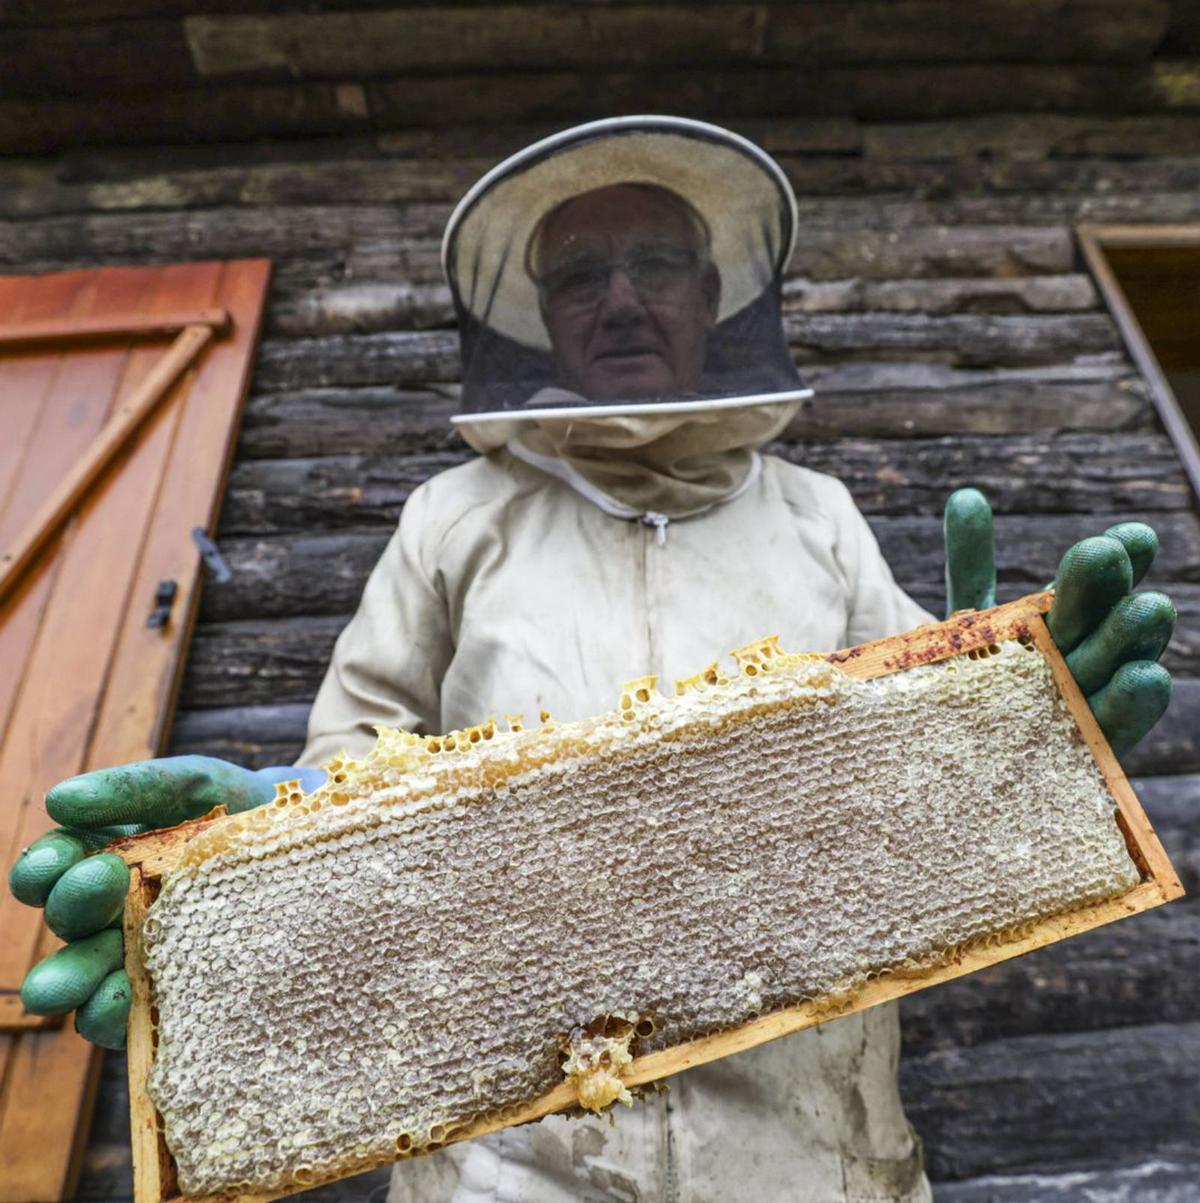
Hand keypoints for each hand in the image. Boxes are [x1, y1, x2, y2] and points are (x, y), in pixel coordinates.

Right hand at [8, 755, 325, 1047]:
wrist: (319, 846)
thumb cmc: (247, 810)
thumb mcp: (198, 785)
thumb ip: (135, 788)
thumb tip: (58, 800)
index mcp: (111, 857)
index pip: (59, 865)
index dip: (44, 866)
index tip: (51, 862)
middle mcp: (118, 910)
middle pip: (73, 918)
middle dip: (71, 907)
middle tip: (97, 882)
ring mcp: (145, 955)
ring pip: (87, 975)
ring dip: (68, 978)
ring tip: (55, 987)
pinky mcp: (174, 997)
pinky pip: (128, 1017)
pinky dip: (110, 1013)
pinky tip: (115, 1000)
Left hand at [943, 488, 1173, 756]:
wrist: (949, 759)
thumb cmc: (967, 682)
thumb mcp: (968, 620)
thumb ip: (971, 562)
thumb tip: (966, 495)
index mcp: (1065, 616)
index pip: (1099, 581)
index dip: (1120, 557)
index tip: (1129, 535)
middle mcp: (1086, 654)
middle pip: (1103, 617)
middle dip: (1106, 587)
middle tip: (1106, 552)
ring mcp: (1089, 700)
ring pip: (1117, 666)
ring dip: (1133, 638)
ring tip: (1148, 606)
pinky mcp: (1087, 750)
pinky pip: (1113, 725)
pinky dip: (1132, 702)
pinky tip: (1147, 676)